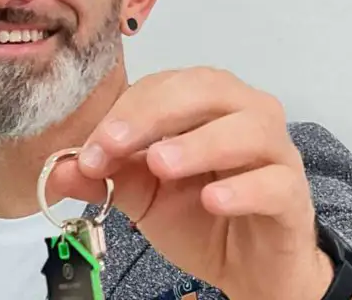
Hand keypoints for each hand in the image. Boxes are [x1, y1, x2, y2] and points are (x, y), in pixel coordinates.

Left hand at [49, 67, 335, 299]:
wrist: (247, 265)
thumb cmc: (198, 215)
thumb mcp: (142, 194)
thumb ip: (106, 176)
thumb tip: (58, 169)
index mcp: (205, 103)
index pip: (165, 86)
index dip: (125, 112)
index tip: (90, 149)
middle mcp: (245, 113)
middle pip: (207, 89)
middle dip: (154, 114)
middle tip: (115, 144)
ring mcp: (275, 151)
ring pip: (248, 128)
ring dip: (200, 143)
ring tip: (161, 164)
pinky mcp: (292, 194)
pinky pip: (274, 181)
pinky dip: (242, 188)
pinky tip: (212, 201)